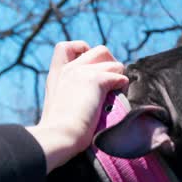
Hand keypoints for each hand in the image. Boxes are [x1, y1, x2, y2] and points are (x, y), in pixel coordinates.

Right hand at [27, 41, 127, 173]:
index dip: (83, 50)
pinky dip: (123, 86)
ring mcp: (82, 72)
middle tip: (112, 84)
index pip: (66, 46)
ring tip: (116, 94)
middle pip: (100, 50)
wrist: (59, 135)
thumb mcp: (59, 105)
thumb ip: (71, 92)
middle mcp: (70, 68)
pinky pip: (120, 76)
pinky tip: (118, 98)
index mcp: (57, 74)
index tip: (92, 67)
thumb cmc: (60, 130)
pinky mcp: (96, 80)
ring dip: (120, 77)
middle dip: (111, 64)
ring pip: (114, 63)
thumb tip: (95, 93)